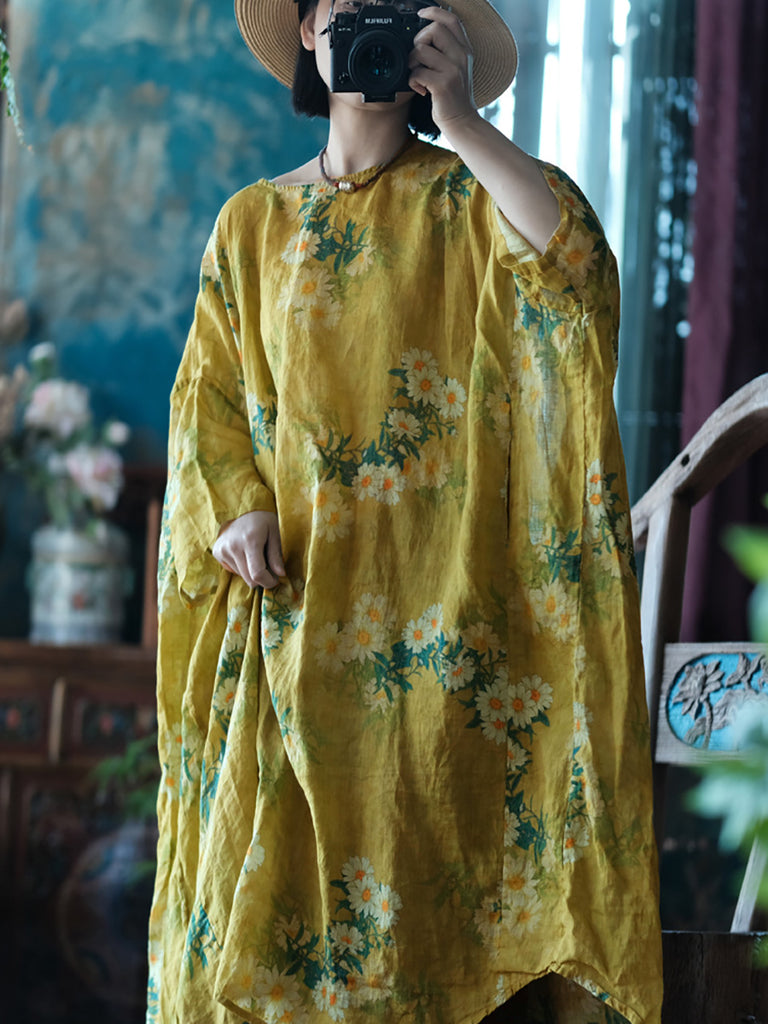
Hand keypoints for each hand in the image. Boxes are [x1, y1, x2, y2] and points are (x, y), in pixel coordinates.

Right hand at [212, 510, 285, 589]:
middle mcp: (233, 546)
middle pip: (249, 578)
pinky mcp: (217, 552)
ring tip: (256, 557)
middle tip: (269, 570)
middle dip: (262, 579)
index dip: (268, 581)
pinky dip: (242, 568)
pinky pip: (233, 571)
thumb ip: (276, 555)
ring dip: (251, 572)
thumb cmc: (263, 522)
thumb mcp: (275, 533)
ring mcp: (222, 549)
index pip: (257, 573)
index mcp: (250, 540)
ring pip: (242, 576)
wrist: (242, 511)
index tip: (276, 580)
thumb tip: (281, 574)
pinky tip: (245, 554)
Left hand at [408, 6, 477, 129]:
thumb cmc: (454, 97)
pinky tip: (419, 89)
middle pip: (433, 29)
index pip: (451, 20)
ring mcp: (453, 70)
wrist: (462, 122)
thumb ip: (445, 51)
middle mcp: (461, 56)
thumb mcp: (456, 69)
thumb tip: (422, 37)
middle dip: (418, 41)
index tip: (420, 15)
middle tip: (418, 59)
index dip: (433, 12)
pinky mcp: (443, 84)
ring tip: (417, 75)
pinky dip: (412, 81)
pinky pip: (417, 72)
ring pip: (421, 50)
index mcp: (464, 49)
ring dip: (412, 62)